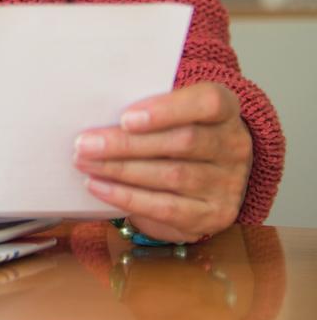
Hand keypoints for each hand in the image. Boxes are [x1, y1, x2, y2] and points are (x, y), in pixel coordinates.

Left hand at [73, 82, 252, 242]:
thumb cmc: (180, 128)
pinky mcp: (213, 216)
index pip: (208, 103)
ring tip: (85, 164)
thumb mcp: (175, 108)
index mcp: (227, 110)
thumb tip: (99, 112)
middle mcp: (234, 146)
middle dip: (126, 144)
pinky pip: (166, 208)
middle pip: (182, 142)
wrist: (213, 168)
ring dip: (120, 171)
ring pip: (171, 176)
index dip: (167, 110)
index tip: (125, 117)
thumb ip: (148, 106)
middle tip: (85, 144)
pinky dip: (127, 197)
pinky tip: (100, 187)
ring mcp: (228, 184)